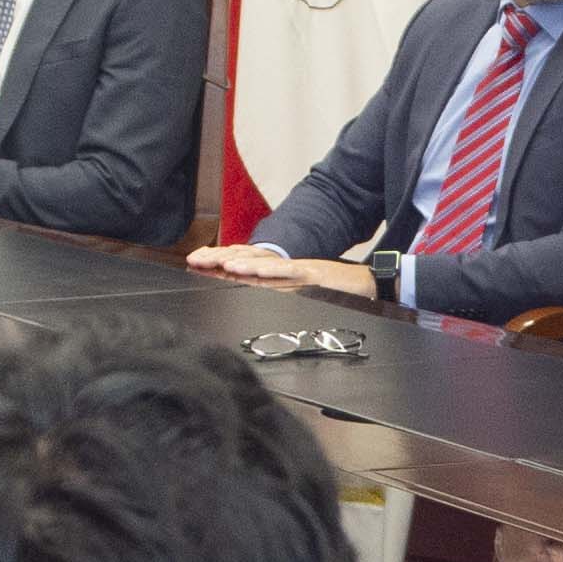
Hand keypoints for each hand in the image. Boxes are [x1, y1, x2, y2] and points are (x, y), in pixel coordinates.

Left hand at [185, 244, 365, 293]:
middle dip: (222, 260)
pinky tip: (256, 272)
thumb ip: (279, 295)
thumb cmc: (333, 290)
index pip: (246, 265)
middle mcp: (285, 266)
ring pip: (266, 264)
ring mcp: (299, 268)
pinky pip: (289, 271)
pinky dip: (272, 271)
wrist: (365, 283)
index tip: (197, 263)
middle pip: (249, 260)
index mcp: (279, 271)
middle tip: (196, 260)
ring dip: (242, 264)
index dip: (222, 262)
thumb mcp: (300, 294)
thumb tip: (254, 301)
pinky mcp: (314, 273)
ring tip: (221, 265)